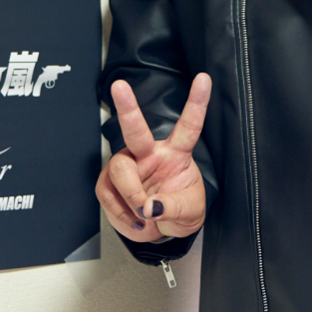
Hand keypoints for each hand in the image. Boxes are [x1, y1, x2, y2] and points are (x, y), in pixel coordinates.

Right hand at [95, 73, 210, 241]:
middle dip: (127, 107)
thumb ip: (174, 206)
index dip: (196, 103)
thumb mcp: (191, 211)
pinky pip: (108, 194)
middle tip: (119, 86)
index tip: (203, 78)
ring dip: (132, 196)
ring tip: (144, 215)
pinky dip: (122, 213)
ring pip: (120, 170)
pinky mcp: (108, 183)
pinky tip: (135, 220)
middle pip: (135, 129)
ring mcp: (128, 166)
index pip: (188, 127)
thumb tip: (150, 206)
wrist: (160, 232)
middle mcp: (149, 154)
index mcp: (176, 154)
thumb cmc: (181, 211)